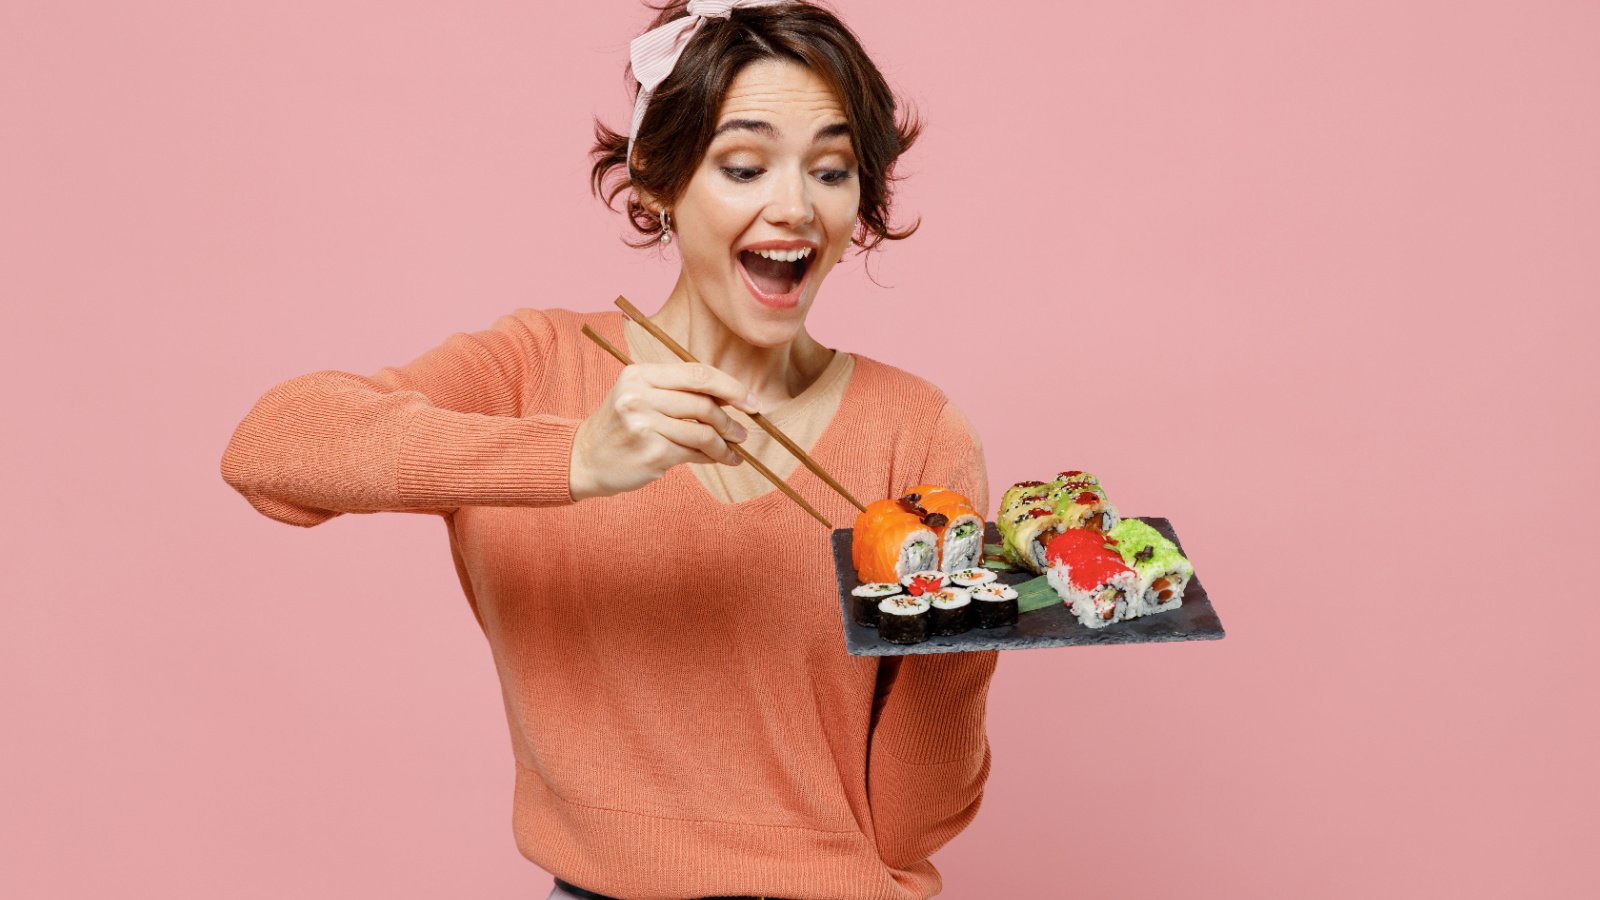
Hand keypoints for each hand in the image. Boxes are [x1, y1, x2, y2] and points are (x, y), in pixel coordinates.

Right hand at [569, 361, 759, 500]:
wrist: (585, 458)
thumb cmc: (621, 425)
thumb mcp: (640, 396)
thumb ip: (678, 391)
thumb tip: (730, 397)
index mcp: (640, 374)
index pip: (697, 374)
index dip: (729, 386)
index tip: (749, 400)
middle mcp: (639, 396)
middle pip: (703, 404)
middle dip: (730, 420)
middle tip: (743, 432)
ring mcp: (644, 425)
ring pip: (702, 432)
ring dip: (725, 444)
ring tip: (734, 449)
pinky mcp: (651, 452)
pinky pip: (694, 453)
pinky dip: (712, 457)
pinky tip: (721, 460)